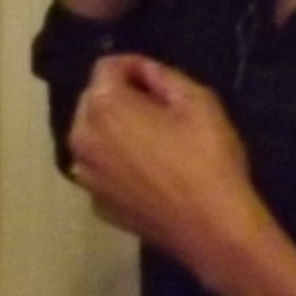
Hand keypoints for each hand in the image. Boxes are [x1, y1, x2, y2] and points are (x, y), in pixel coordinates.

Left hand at [66, 52, 263, 276]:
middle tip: (158, 110)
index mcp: (104, 106)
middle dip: (120, 98)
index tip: (158, 79)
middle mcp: (82, 138)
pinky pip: (102, 171)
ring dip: (115, 132)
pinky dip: (117, 165)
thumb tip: (145, 71)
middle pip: (94, 102)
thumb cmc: (207, 159)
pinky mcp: (98, 205)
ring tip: (152, 142)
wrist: (212, 229)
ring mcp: (86, 176)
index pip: (106, 67)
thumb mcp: (198, 101)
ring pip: (94, 138)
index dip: (134, 66)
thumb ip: (164, 76)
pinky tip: (148, 175)